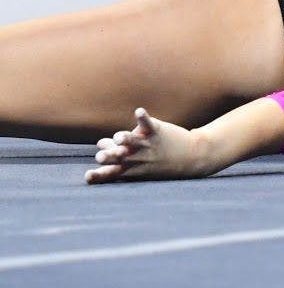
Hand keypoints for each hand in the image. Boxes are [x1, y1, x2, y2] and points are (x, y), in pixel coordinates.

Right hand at [85, 108, 209, 183]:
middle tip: (102, 156)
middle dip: (110, 155)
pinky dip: (143, 117)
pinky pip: (149, 124)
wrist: (191, 157)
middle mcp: (138, 158)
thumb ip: (119, 156)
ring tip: (119, 137)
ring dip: (125, 139)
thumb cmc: (160, 162)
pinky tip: (139, 112)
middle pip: (119, 156)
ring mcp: (148, 145)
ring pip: (133, 142)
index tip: (88, 176)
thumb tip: (102, 143)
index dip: (99, 174)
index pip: (111, 173)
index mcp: (130, 169)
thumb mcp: (139, 165)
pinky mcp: (157, 131)